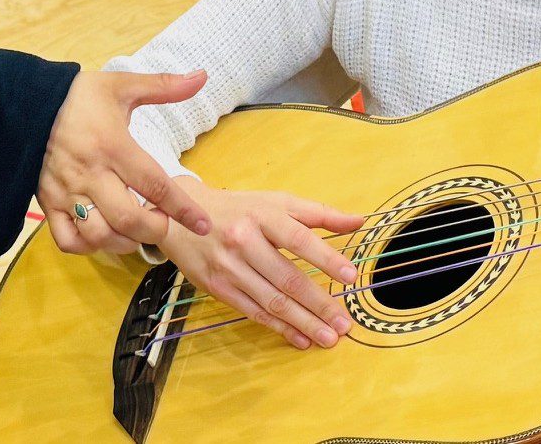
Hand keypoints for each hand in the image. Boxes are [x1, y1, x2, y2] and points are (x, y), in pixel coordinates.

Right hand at [37, 70, 212, 249]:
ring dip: (125, 241)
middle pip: (128, 220)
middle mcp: (90, 174)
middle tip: (163, 222)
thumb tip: (201, 76)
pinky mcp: (47, 203)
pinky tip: (104, 234)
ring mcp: (66, 192)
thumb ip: (163, 86)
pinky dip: (89, 247)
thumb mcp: (122, 85)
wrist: (25, 102)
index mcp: (113, 146)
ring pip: (99, 236)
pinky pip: (68, 241)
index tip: (202, 224)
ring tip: (136, 230)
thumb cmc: (80, 96)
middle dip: (155, 230)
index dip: (182, 209)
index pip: (154, 185)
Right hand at [154, 180, 366, 350]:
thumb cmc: (239, 209)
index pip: (298, 239)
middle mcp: (244, 240)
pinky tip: (300, 339)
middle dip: (319, 304)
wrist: (181, 217)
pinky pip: (254, 312)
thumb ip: (318, 213)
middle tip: (345, 324)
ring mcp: (229, 267)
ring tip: (329, 338)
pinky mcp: (217, 288)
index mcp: (263, 215)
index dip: (325, 259)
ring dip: (303, 323)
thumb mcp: (276, 202)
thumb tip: (358, 220)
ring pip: (272, 300)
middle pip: (287, 277)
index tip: (350, 277)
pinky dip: (279, 328)